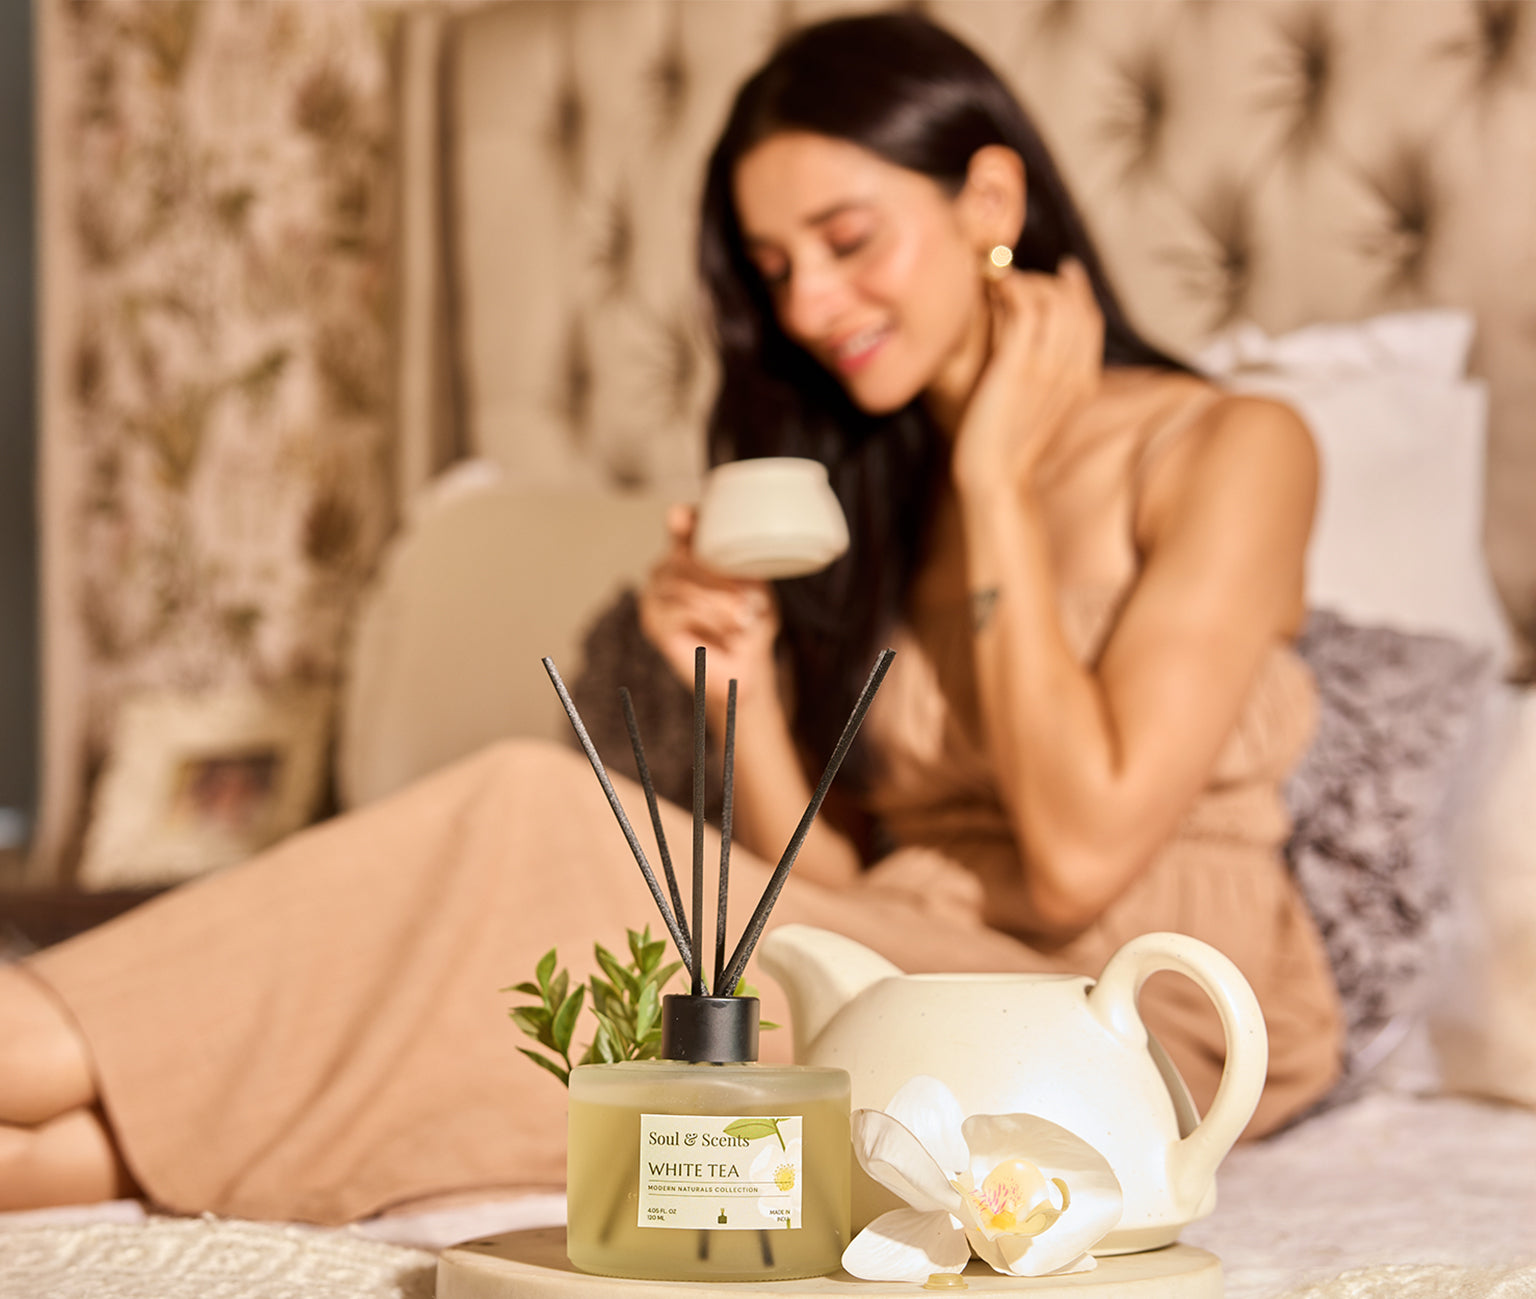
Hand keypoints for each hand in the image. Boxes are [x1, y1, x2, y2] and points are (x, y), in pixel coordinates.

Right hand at [637, 504, 781, 727]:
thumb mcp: (752, 586)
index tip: (681, 518)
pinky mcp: (653, 622)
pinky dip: (705, 620)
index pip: (681, 525)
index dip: (681, 519)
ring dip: (716, 603)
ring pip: (678, 585)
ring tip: (741, 619)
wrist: (745, 667)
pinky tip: (725, 630)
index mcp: (692, 553)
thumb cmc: (750, 622)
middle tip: (746, 601)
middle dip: (717, 579)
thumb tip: (735, 570)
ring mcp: (655, 595)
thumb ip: (736, 565)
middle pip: (680, 558)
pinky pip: (675, 611)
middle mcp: (668, 569)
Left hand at [951, 258, 1102, 496]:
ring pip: (1053, 300)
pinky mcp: (1020, 367)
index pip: (1091, 322)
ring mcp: (1049, 369)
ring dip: (1026, 282)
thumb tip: (1024, 343)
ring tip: (998, 281)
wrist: (996, 479)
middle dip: (1047, 281)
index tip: (1066, 271)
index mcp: (1082, 383)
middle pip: (1075, 305)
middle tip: (1016, 276)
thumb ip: (1041, 377)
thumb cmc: (1004, 450)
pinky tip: (993, 289)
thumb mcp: (1034, 410)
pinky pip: (1026, 309)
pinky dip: (1011, 289)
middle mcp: (1072, 372)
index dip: (1080, 291)